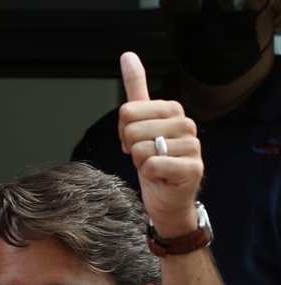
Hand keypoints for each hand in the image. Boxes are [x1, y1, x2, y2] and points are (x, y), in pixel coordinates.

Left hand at [117, 52, 202, 236]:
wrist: (168, 199)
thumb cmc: (153, 161)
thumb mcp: (141, 124)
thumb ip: (137, 90)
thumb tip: (127, 54)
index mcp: (172, 110)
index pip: (127, 111)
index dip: (123, 131)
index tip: (134, 142)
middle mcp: (186, 123)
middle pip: (131, 129)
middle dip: (129, 148)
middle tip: (144, 157)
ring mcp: (192, 145)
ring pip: (139, 149)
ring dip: (140, 163)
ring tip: (155, 167)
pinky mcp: (192, 168)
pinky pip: (151, 165)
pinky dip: (149, 175)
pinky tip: (161, 177)